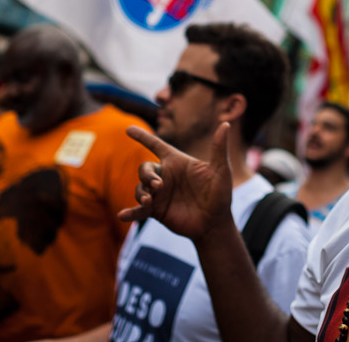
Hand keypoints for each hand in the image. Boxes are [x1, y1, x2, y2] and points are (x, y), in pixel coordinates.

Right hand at [119, 123, 233, 242]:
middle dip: (146, 175)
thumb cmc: (220, 194)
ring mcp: (159, 194)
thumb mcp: (221, 171)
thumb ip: (219, 149)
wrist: (215, 223)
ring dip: (141, 193)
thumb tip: (226, 124)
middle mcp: (165, 176)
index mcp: (177, 162)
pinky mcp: (156, 211)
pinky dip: (129, 213)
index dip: (143, 137)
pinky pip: (138, 210)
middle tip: (158, 185)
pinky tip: (122, 215)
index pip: (156, 145)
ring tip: (149, 200)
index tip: (128, 129)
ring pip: (140, 188)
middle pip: (144, 169)